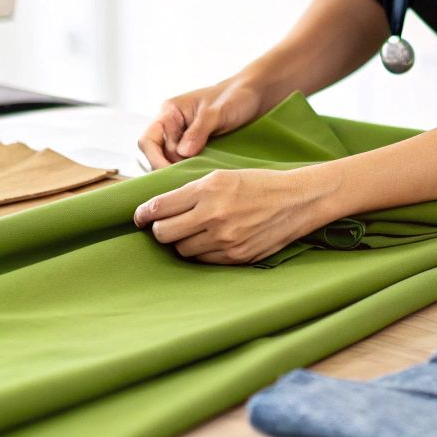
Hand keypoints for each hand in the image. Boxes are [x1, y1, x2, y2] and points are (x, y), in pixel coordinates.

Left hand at [132, 165, 343, 264]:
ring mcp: (225, 239)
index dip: (143, 214)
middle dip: (160, 230)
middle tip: (165, 226)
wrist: (297, 200)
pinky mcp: (235, 257)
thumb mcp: (223, 176)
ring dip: (181, 242)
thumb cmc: (259, 184)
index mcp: (209, 188)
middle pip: (164, 234)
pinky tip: (210, 241)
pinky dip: (201, 252)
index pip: (160, 207)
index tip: (139, 217)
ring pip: (182, 250)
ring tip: (193, 232)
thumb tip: (159, 208)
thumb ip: (191, 191)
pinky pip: (203, 260)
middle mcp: (214, 214)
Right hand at [137, 75, 274, 169]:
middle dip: (168, 168)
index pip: (148, 140)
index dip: (155, 159)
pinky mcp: (195, 146)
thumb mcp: (217, 112)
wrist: (255, 95)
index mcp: (170, 112)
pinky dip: (189, 170)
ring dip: (179, 171)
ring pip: (169, 161)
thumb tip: (181, 153)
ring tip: (195, 179)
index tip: (170, 172)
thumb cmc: (236, 96)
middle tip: (188, 178)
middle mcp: (172, 125)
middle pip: (156, 155)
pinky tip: (201, 176)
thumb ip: (199, 131)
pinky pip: (185, 163)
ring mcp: (183, 137)